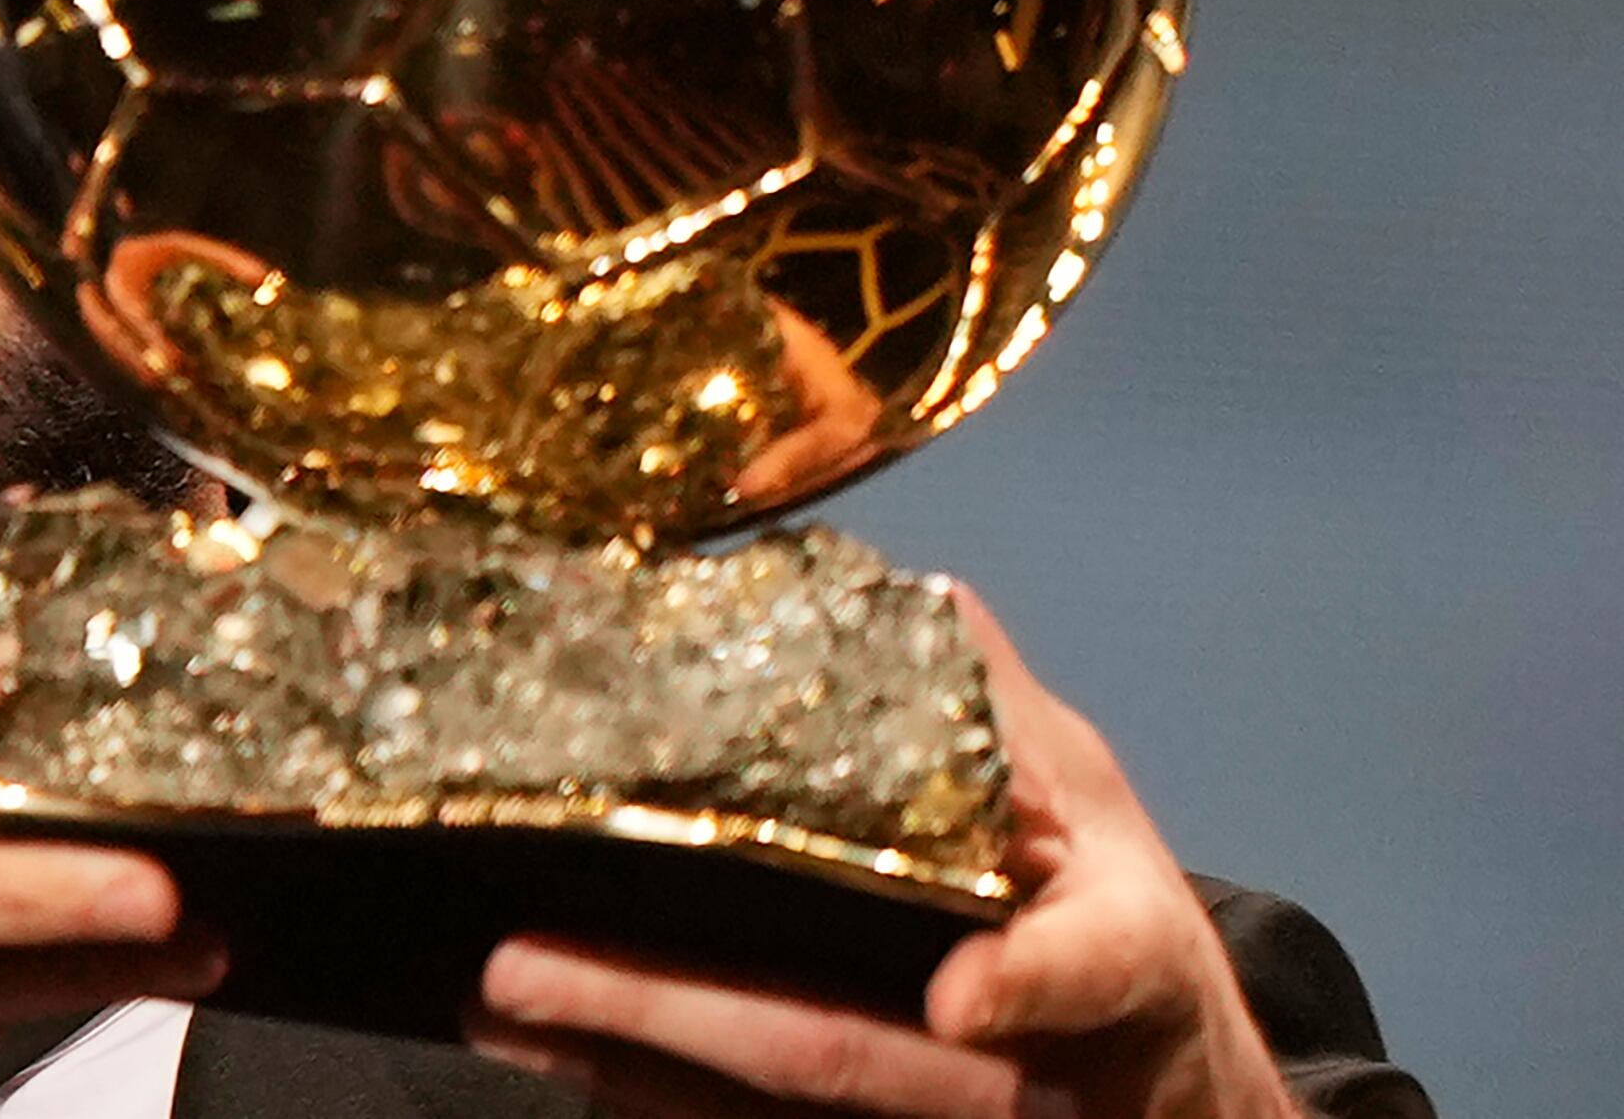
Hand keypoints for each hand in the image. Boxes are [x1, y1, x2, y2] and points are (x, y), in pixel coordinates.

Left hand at [462, 589, 1302, 1118]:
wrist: (1170, 1095)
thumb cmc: (1107, 917)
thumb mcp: (1094, 803)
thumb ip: (1005, 716)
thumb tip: (923, 595)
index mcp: (1115, 958)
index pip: (1087, 971)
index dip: (1027, 982)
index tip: (957, 994)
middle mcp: (1025, 1072)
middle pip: (845, 1056)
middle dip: (677, 1015)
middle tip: (525, 963)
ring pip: (773, 1112)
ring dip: (623, 1062)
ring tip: (493, 1002)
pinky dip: (646, 1096)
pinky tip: (551, 1048)